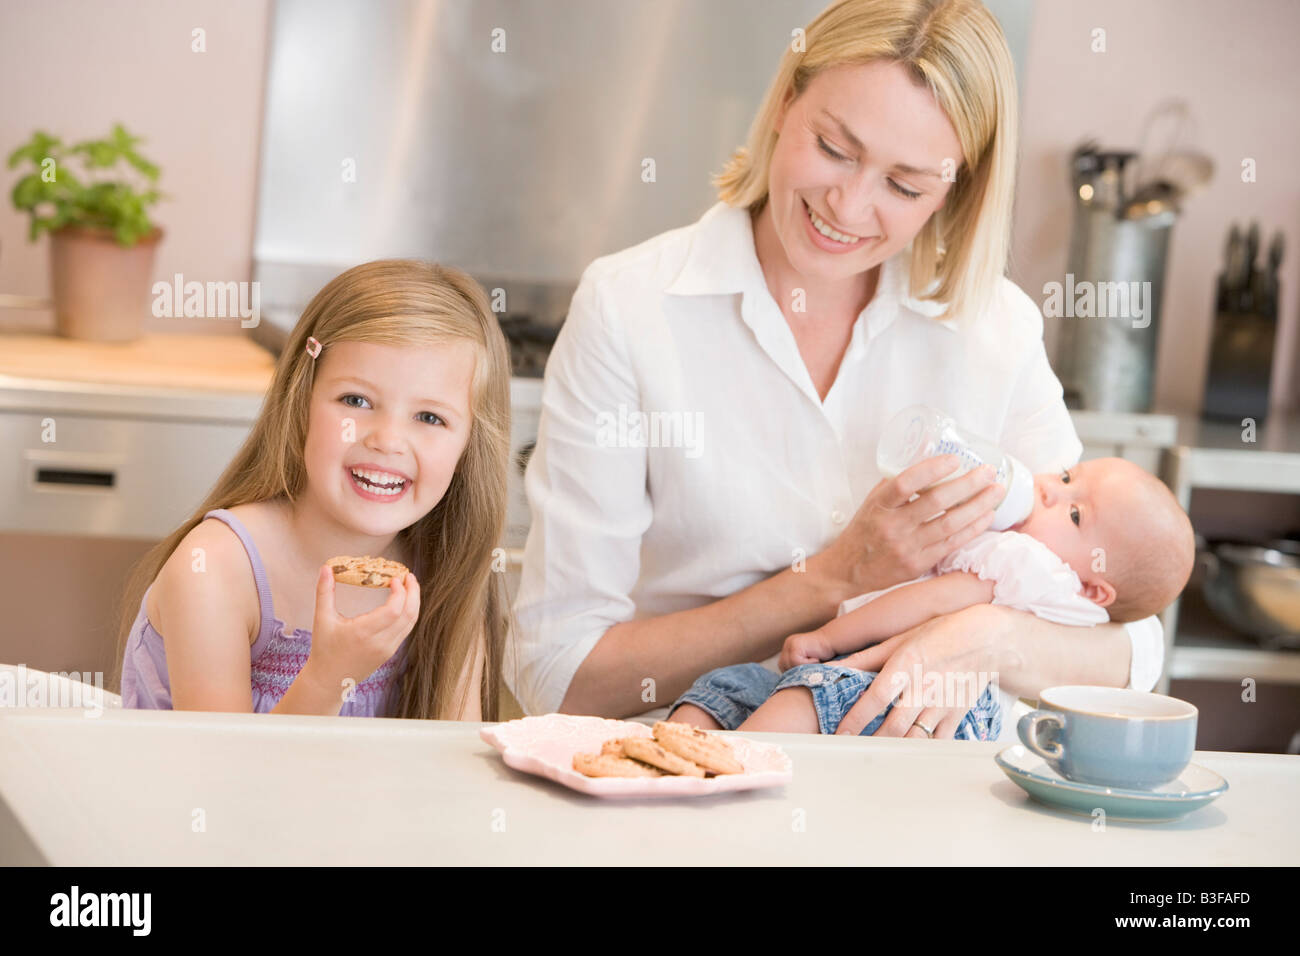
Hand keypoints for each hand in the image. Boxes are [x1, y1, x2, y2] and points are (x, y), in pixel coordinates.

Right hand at [307, 564, 419, 695]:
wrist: (328, 681)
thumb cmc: (324, 650)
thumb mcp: (322, 619)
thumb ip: (324, 591)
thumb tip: (326, 567)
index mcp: (363, 633)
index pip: (394, 611)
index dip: (400, 592)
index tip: (395, 578)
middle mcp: (380, 643)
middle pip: (409, 615)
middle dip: (413, 593)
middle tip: (409, 576)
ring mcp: (387, 649)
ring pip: (411, 623)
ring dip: (414, 602)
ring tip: (409, 585)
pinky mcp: (389, 653)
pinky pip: (406, 630)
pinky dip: (409, 613)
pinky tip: (403, 602)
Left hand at [779, 631, 833, 670]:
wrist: (832, 640)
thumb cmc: (823, 653)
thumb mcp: (806, 661)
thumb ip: (797, 667)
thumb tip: (789, 682)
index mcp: (787, 648)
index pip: (783, 665)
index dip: (793, 672)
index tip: (805, 672)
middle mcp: (787, 644)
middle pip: (784, 666)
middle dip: (797, 670)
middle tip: (811, 667)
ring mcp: (790, 643)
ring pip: (790, 665)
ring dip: (804, 667)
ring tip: (815, 661)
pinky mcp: (795, 646)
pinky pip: (796, 661)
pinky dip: (808, 663)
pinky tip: (816, 658)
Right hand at [815, 455, 1003, 598]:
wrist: (849, 571)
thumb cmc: (865, 530)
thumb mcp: (873, 502)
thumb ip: (897, 486)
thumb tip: (930, 463)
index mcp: (879, 506)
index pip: (905, 483)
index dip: (931, 470)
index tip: (954, 459)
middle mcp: (893, 527)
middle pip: (935, 502)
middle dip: (967, 484)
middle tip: (987, 472)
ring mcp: (907, 548)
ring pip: (950, 524)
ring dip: (978, 506)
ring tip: (996, 491)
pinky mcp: (919, 564)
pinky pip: (952, 544)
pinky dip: (973, 528)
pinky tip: (987, 516)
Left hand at [833, 604, 1002, 738]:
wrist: (985, 641)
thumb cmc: (937, 636)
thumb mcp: (899, 640)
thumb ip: (866, 658)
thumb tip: (836, 668)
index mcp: (906, 665)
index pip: (876, 697)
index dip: (856, 718)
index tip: (840, 733)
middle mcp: (924, 688)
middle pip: (895, 725)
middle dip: (872, 741)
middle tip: (853, 751)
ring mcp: (942, 705)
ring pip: (915, 738)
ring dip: (894, 750)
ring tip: (875, 758)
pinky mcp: (956, 716)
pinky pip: (937, 741)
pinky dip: (920, 751)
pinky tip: (905, 755)